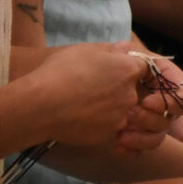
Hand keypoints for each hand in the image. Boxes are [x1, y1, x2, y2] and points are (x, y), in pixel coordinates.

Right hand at [20, 42, 166, 152]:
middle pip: (131, 90)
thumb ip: (110, 50)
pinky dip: (97, 123)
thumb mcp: (85, 50)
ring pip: (119, 110)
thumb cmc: (59, 73)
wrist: (39, 106)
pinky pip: (108, 127)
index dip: (129, 67)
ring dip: (107, 107)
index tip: (115, 70)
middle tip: (92, 88)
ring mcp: (119, 117)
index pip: (143, 68)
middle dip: (116, 88)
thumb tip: (124, 49)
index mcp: (128, 70)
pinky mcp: (107, 134)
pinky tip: (78, 117)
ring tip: (82, 103)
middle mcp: (129, 94)